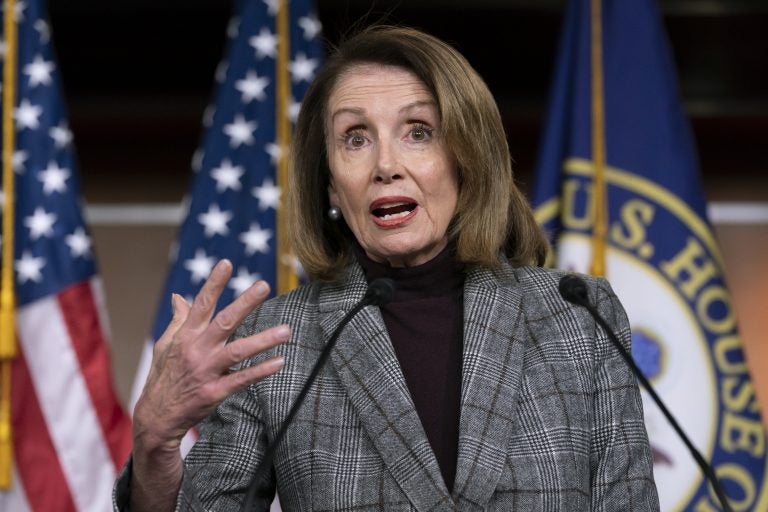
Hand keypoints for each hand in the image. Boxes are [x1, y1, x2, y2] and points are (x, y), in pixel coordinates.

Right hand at [133, 259, 288, 452]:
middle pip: (224, 322)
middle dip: (245, 303)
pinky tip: (280, 361)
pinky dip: (261, 370)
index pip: (201, 304)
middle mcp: (197, 350)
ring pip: (238, 351)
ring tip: (286, 330)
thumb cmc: (164, 376)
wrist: (156, 417)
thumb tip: (178, 296)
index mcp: (186, 336)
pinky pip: (242, 379)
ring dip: (263, 340)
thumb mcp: (165, 345)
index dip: (214, 283)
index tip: (226, 263)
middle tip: (264, 285)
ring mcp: (206, 371)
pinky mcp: (214, 392)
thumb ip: (178, 320)